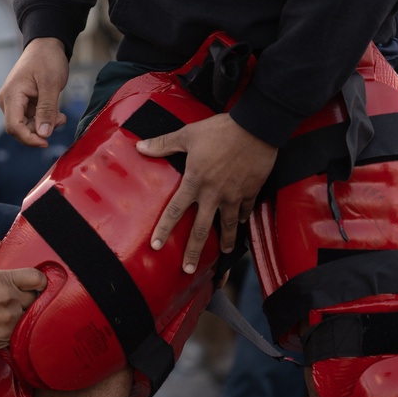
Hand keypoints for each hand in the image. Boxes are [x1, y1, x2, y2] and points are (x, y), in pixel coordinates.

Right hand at [0, 37, 69, 146]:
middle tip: (60, 120)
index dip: (29, 139)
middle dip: (40, 130)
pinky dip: (44, 119)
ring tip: (60, 114)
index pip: (13, 127)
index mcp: (11, 96)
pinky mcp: (21, 103)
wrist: (46, 44)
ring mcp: (13, 102)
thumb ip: (46, 110)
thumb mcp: (51, 84)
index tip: (46, 142)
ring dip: (45, 124)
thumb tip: (43, 134)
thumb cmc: (47, 60)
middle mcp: (8, 101)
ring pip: (27, 126)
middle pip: (20, 129)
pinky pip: (31, 119)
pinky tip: (56, 111)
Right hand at [0, 238, 46, 351]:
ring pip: (29, 315)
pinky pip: (20, 332)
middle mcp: (10, 301)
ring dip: (22, 312)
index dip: (38, 279)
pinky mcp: (5, 339)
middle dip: (27, 295)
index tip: (33, 282)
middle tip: (12, 296)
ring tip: (5, 311)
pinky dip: (15, 328)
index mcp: (2, 281)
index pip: (37, 278)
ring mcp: (9, 322)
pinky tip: (1, 325)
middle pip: (34, 297)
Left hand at [136, 114, 278, 272]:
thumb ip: (164, 143)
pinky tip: (241, 224)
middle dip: (193, 251)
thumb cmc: (220, 130)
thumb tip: (140, 146)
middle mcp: (213, 193)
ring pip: (228, 224)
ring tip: (223, 252)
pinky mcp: (251, 191)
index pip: (175, 210)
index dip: (164, 229)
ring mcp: (234, 194)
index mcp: (195, 181)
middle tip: (188, 269)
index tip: (156, 246)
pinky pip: (246, 209)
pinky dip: (243, 218)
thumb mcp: (188, 134)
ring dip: (225, 241)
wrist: (257, 127)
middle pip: (201, 228)